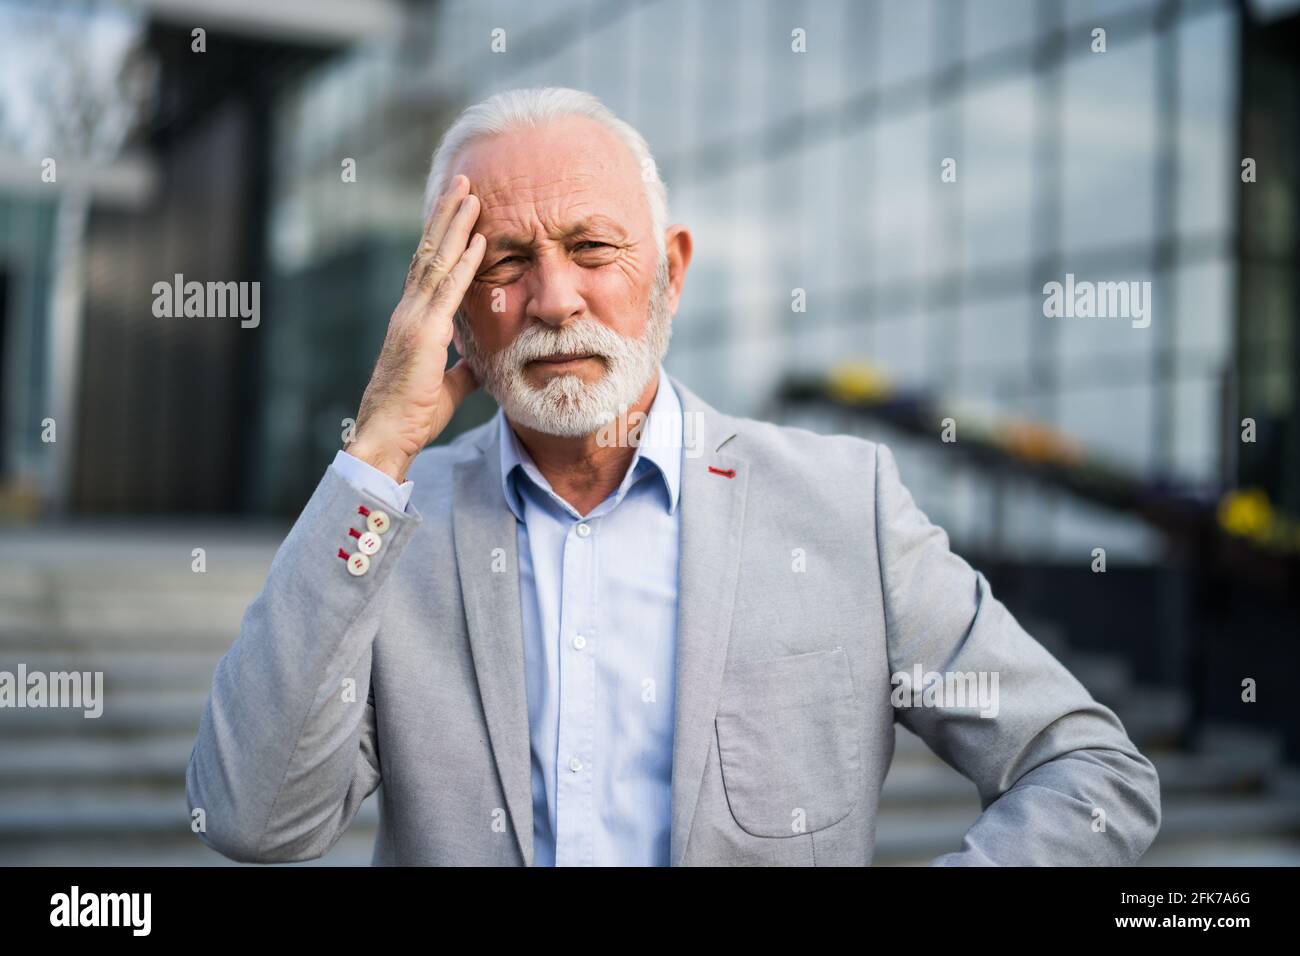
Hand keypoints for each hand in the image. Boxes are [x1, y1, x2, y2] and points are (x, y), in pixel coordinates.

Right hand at [349, 174, 485, 481]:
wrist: (386, 436)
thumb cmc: (411, 418)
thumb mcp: (446, 388)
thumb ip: (461, 369)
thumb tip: (479, 360)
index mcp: (412, 322)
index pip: (428, 270)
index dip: (442, 239)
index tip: (457, 212)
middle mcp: (409, 313)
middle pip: (429, 253)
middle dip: (447, 217)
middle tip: (463, 182)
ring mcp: (413, 320)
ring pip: (436, 261)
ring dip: (455, 226)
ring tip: (471, 193)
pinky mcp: (423, 334)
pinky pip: (447, 290)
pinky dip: (464, 263)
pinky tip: (478, 239)